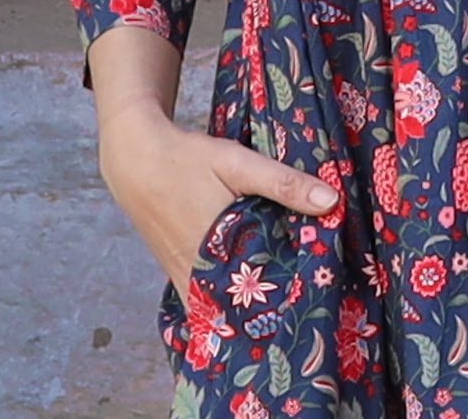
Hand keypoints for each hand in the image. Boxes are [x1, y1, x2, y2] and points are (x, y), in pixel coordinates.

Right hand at [97, 97, 340, 303]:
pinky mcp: (175, 273)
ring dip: (246, 307)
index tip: (315, 301)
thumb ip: (283, 183)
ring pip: (220, 305)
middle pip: (240, 305)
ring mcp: (182, 277)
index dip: (288, 300)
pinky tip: (245, 294)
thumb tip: (331, 201)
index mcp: (216, 251)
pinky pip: (202, 299)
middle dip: (270, 309)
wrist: (136, 160)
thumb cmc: (187, 160)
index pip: (260, 293)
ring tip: (281, 305)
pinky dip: (223, 300)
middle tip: (304, 306)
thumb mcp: (238, 163)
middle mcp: (196, 273)